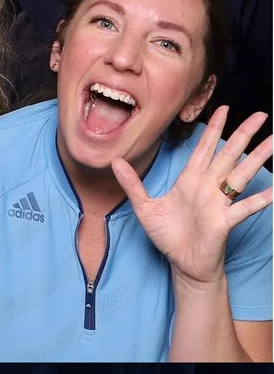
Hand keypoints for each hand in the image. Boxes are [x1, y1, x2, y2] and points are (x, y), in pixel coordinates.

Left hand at [116, 107, 271, 288]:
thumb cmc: (167, 236)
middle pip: (228, 155)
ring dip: (257, 158)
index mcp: (190, 181)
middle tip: (260, 115)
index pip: (204, 149)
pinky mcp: (224, 221)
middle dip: (243, 135)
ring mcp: (218, 203)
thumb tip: (115, 161)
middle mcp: (208, 188)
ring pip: (241, 175)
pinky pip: (244, 208)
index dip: (213, 130)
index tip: (223, 109)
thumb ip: (132, 184)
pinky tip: (273, 191)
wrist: (181, 263)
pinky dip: (259, 199)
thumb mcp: (144, 207)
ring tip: (273, 142)